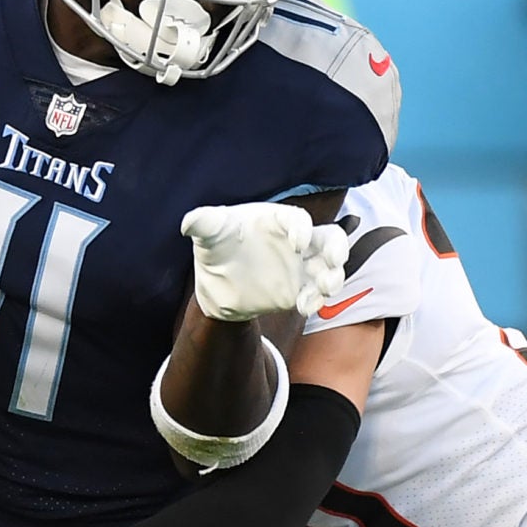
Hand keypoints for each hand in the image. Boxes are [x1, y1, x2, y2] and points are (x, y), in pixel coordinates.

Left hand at [180, 203, 350, 321]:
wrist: (217, 285)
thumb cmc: (216, 248)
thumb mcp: (208, 235)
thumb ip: (204, 224)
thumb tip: (189, 222)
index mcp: (277, 220)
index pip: (299, 219)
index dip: (303, 229)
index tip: (296, 244)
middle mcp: (295, 241)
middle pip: (329, 238)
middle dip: (337, 248)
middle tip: (335, 260)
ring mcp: (300, 267)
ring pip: (329, 268)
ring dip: (334, 277)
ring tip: (326, 288)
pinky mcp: (299, 291)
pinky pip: (315, 294)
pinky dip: (315, 301)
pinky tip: (303, 307)